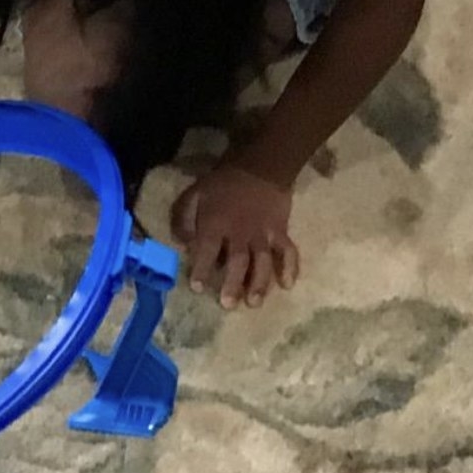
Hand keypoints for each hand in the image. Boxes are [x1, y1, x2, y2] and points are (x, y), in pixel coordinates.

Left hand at [172, 163, 297, 309]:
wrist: (258, 167)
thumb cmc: (221, 184)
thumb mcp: (193, 195)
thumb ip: (183, 218)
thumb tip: (182, 243)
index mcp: (215, 224)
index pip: (206, 250)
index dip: (201, 269)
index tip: (197, 288)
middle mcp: (240, 233)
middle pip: (237, 261)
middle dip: (232, 284)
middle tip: (228, 305)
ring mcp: (264, 233)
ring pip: (263, 262)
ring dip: (259, 283)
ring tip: (254, 303)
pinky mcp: (281, 232)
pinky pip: (288, 251)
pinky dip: (290, 268)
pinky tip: (287, 285)